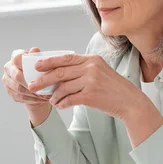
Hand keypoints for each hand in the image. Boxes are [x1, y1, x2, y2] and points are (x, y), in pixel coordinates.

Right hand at [2, 47, 50, 108]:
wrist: (36, 84)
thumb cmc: (40, 71)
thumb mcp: (42, 62)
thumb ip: (39, 56)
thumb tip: (35, 50)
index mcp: (15, 57)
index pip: (17, 59)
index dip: (26, 65)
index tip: (38, 71)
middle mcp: (9, 67)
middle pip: (17, 76)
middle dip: (31, 83)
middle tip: (43, 88)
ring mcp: (7, 80)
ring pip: (18, 88)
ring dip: (32, 93)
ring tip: (44, 95)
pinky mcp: (9, 91)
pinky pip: (19, 97)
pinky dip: (31, 99)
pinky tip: (39, 99)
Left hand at [28, 53, 147, 120]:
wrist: (130, 101)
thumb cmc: (114, 87)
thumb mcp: (101, 71)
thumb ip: (84, 68)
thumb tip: (60, 71)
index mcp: (92, 59)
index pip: (66, 58)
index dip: (49, 61)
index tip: (37, 66)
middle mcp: (91, 68)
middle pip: (60, 72)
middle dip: (44, 80)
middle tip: (32, 85)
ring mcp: (91, 81)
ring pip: (63, 87)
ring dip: (54, 95)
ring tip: (50, 99)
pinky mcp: (91, 95)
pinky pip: (69, 99)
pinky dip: (61, 103)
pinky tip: (59, 105)